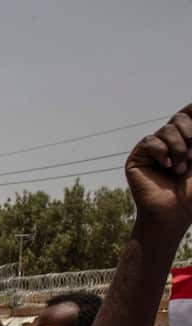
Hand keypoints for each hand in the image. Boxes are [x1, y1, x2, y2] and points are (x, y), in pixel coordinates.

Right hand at [127, 106, 191, 237]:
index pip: (190, 114)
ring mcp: (154, 150)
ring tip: (180, 169)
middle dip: (190, 131)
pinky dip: (162, 152)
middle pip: (180, 118)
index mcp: (188, 140)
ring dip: (178, 148)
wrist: (176, 212)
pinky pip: (150, 142)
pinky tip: (166, 167)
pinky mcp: (138, 158)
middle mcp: (170, 142)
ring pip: (167, 129)